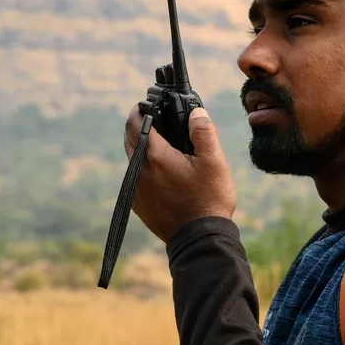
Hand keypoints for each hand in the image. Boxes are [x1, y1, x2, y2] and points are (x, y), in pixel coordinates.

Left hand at [123, 105, 236, 243]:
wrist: (199, 240)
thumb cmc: (208, 200)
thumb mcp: (214, 162)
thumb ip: (203, 131)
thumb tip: (195, 112)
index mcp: (154, 156)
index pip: (135, 122)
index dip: (140, 109)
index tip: (148, 104)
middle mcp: (138, 171)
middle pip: (129, 139)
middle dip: (141, 126)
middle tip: (158, 121)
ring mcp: (135, 189)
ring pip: (132, 159)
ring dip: (143, 148)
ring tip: (164, 146)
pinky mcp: (137, 204)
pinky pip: (135, 177)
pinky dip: (145, 168)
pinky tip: (164, 172)